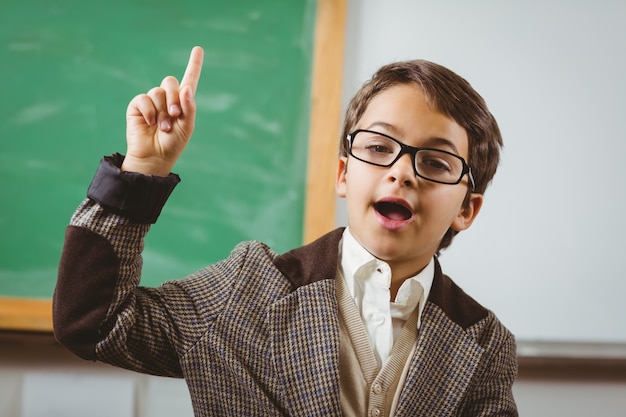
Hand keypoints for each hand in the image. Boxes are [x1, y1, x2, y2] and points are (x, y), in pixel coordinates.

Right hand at [123, 46, 203, 175]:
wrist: (155, 157)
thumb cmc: (173, 143)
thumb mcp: (187, 126)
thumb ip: (189, 107)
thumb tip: (186, 88)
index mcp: (182, 102)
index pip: (189, 80)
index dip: (194, 64)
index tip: (198, 49)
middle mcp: (167, 99)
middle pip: (171, 82)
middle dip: (174, 98)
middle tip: (174, 115)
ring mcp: (152, 101)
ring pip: (158, 91)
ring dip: (162, 111)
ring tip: (162, 127)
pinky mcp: (138, 106)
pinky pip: (144, 99)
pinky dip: (149, 111)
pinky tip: (150, 123)